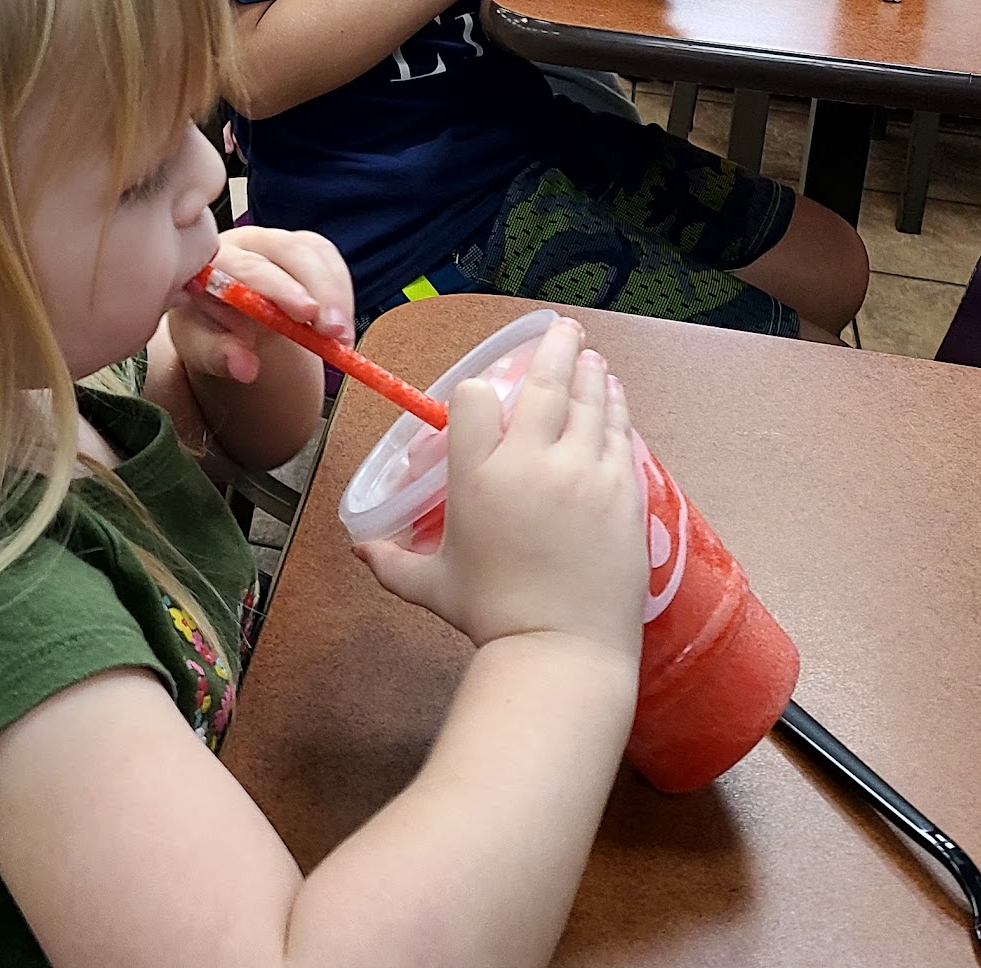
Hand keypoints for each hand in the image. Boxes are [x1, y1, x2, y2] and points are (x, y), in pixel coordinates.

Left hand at [168, 226, 354, 386]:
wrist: (221, 322)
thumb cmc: (206, 329)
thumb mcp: (201, 348)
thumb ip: (219, 355)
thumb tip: (244, 368)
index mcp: (211, 259)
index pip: (247, 267)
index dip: (280, 287)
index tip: (307, 314)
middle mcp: (245, 242)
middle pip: (288, 250)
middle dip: (319, 289)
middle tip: (335, 331)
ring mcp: (277, 241)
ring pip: (315, 253)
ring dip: (336, 294)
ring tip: (343, 337)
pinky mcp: (304, 248)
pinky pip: (330, 259)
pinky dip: (342, 292)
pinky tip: (343, 323)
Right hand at [356, 317, 647, 662]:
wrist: (562, 650)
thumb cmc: (491, 617)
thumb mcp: (432, 586)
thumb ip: (392, 563)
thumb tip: (358, 551)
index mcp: (479, 476)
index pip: (477, 398)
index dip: (479, 391)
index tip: (487, 395)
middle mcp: (531, 462)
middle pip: (545, 383)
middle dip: (555, 349)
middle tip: (564, 329)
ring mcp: (583, 472)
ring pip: (590, 401)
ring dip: (590, 372)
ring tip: (590, 357)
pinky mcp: (623, 491)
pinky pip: (619, 434)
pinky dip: (616, 409)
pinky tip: (614, 396)